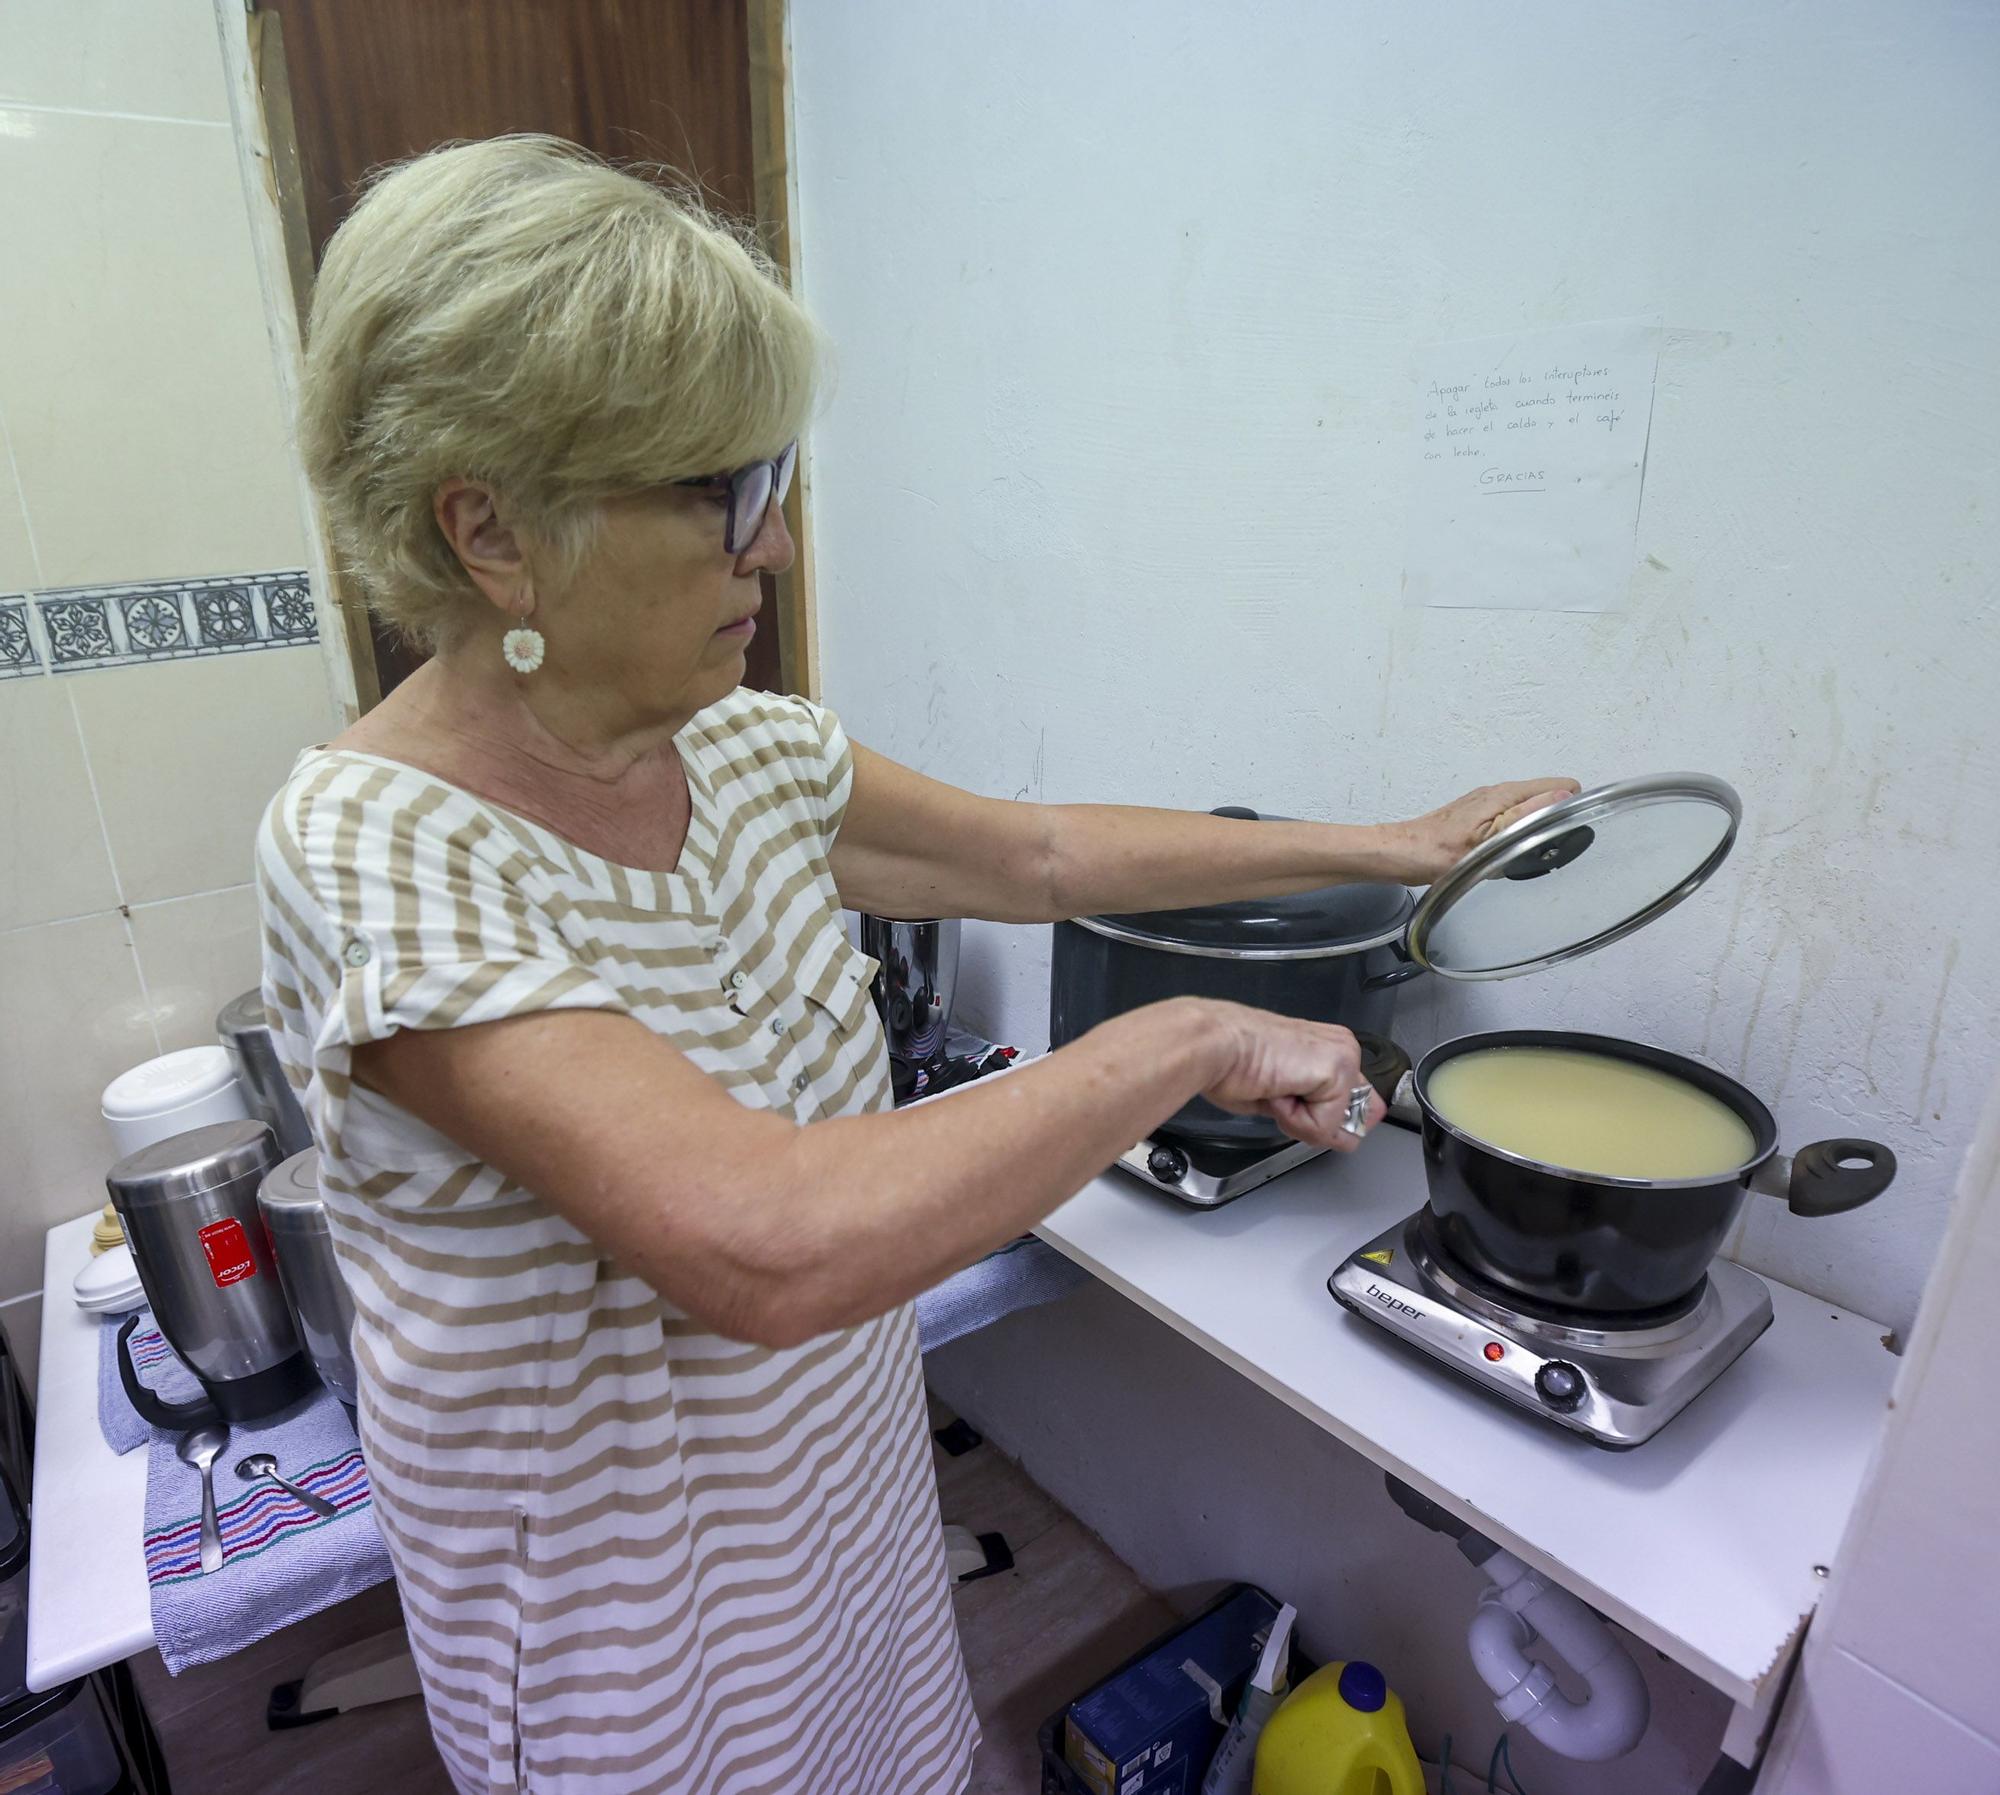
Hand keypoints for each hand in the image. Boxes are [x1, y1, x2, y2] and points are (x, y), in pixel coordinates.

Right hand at [1189, 1001, 1386, 1152]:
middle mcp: (1342, 1048)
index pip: (1355, 1102)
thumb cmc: (1230, 1063)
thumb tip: (1345, 1136)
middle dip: (1317, 1124)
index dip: (1326, 1120)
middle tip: (1280, 1094)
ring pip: (1338, 1124)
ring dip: (1301, 1120)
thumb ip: (1314, 1109)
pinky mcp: (1337, 1070)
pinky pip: (1323, 1126)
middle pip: (1356, 1118)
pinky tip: (1276, 1090)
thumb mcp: (1283, 1096)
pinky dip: (1294, 1120)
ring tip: (1274, 1089)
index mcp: (1328, 1048)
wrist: (1213, 1046)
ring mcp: (1344, 1057)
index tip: (1291, 1102)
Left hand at [1378, 778, 1580, 884]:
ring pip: (1528, 807)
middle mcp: (1496, 793)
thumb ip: (1526, 817)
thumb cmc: (1435, 852)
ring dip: (1537, 826)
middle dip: (1557, 817)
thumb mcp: (1488, 840)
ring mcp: (1485, 804)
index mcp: (1504, 795)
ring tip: (1534, 852)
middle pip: (1546, 796)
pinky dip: (1518, 832)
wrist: (1399, 854)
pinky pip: (1510, 817)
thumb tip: (1562, 795)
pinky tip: (1510, 852)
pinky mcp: (1476, 815)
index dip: (1572, 805)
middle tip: (1552, 847)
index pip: (1559, 785)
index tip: (1572, 828)